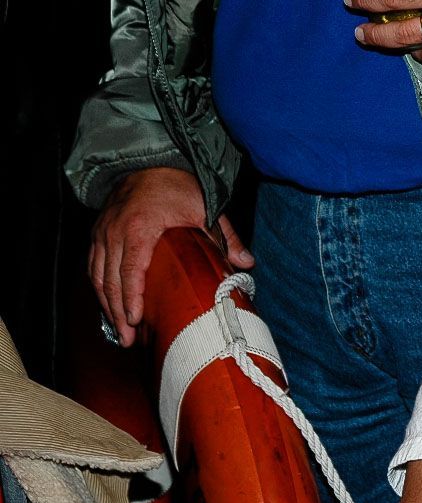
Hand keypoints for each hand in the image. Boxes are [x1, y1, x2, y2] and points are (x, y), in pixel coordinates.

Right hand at [89, 167, 252, 347]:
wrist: (150, 163)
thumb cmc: (179, 187)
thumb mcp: (206, 208)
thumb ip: (225, 237)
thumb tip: (247, 263)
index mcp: (141, 227)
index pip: (131, 268)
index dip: (131, 297)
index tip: (135, 319)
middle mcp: (115, 231)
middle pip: (110, 278)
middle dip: (118, 312)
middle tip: (129, 339)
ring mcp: (103, 233)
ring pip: (98, 276)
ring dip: (106, 305)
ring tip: (121, 332)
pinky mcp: (98, 234)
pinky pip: (93, 267)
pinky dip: (100, 289)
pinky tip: (110, 307)